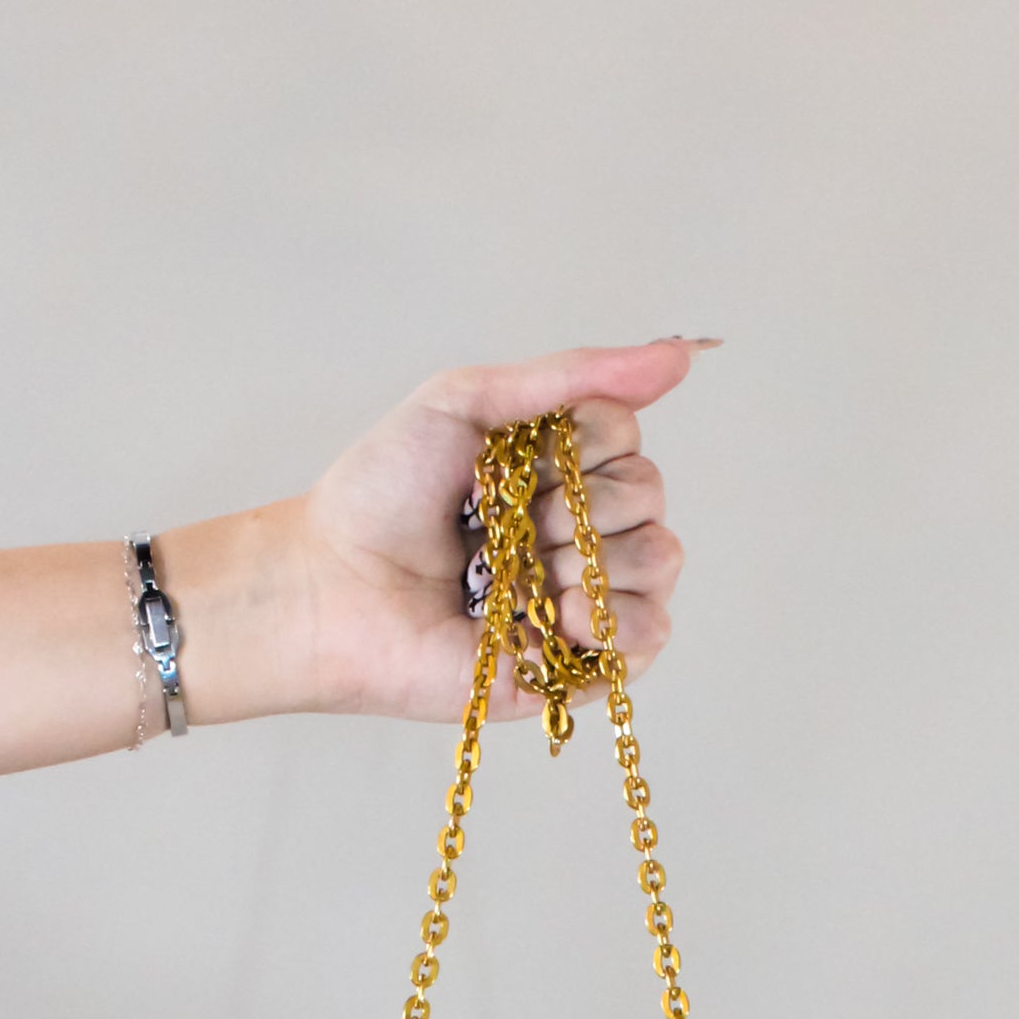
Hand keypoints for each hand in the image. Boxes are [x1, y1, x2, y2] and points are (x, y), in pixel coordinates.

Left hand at [167, 339, 710, 726]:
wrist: (334, 587)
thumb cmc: (380, 496)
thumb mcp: (467, 401)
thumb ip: (572, 376)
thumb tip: (684, 353)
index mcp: (555, 471)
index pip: (626, 436)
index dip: (578, 445)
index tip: (512, 464)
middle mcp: (577, 531)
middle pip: (650, 495)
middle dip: (579, 504)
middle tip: (505, 527)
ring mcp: (582, 599)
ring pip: (661, 559)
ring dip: (591, 559)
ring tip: (524, 578)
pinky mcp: (577, 665)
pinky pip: (652, 636)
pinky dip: (617, 618)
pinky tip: (561, 615)